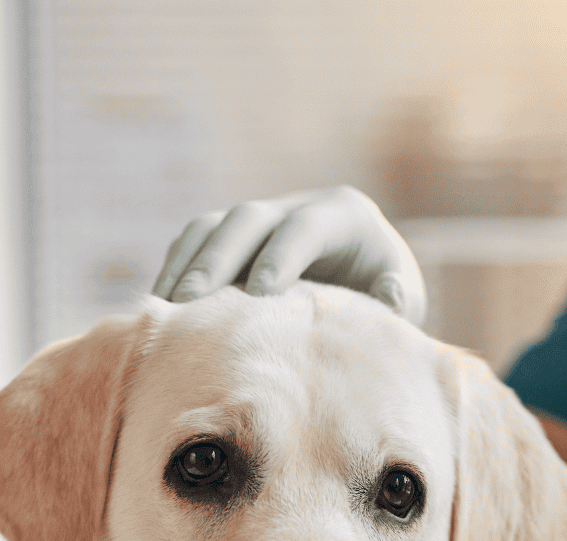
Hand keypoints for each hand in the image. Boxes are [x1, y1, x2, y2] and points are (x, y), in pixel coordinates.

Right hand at [151, 187, 426, 324]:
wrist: (371, 283)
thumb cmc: (389, 295)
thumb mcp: (404, 297)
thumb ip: (398, 299)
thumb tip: (390, 296)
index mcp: (345, 214)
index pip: (305, 228)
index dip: (279, 257)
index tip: (258, 295)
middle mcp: (299, 205)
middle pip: (248, 220)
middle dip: (218, 258)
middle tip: (191, 302)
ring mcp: (264, 217)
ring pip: (213, 226)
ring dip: (186, 264)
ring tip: (165, 307)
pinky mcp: (238, 236)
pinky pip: (198, 243)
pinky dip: (177, 269)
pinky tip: (162, 308)